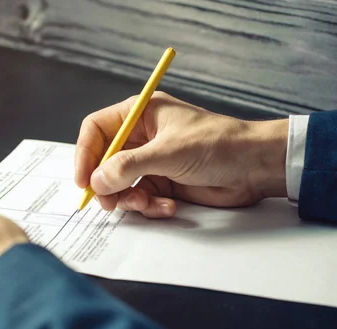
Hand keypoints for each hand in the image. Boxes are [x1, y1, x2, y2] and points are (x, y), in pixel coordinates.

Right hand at [75, 92, 287, 217]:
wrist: (253, 167)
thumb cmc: (216, 145)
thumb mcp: (168, 152)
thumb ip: (128, 167)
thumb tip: (96, 182)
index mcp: (140, 114)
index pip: (97, 130)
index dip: (85, 154)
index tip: (83, 180)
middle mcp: (142, 137)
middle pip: (105, 161)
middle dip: (106, 184)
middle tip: (108, 203)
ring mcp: (152, 161)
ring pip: (121, 184)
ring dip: (130, 198)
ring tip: (148, 202)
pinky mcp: (164, 183)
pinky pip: (142, 197)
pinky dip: (150, 205)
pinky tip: (169, 206)